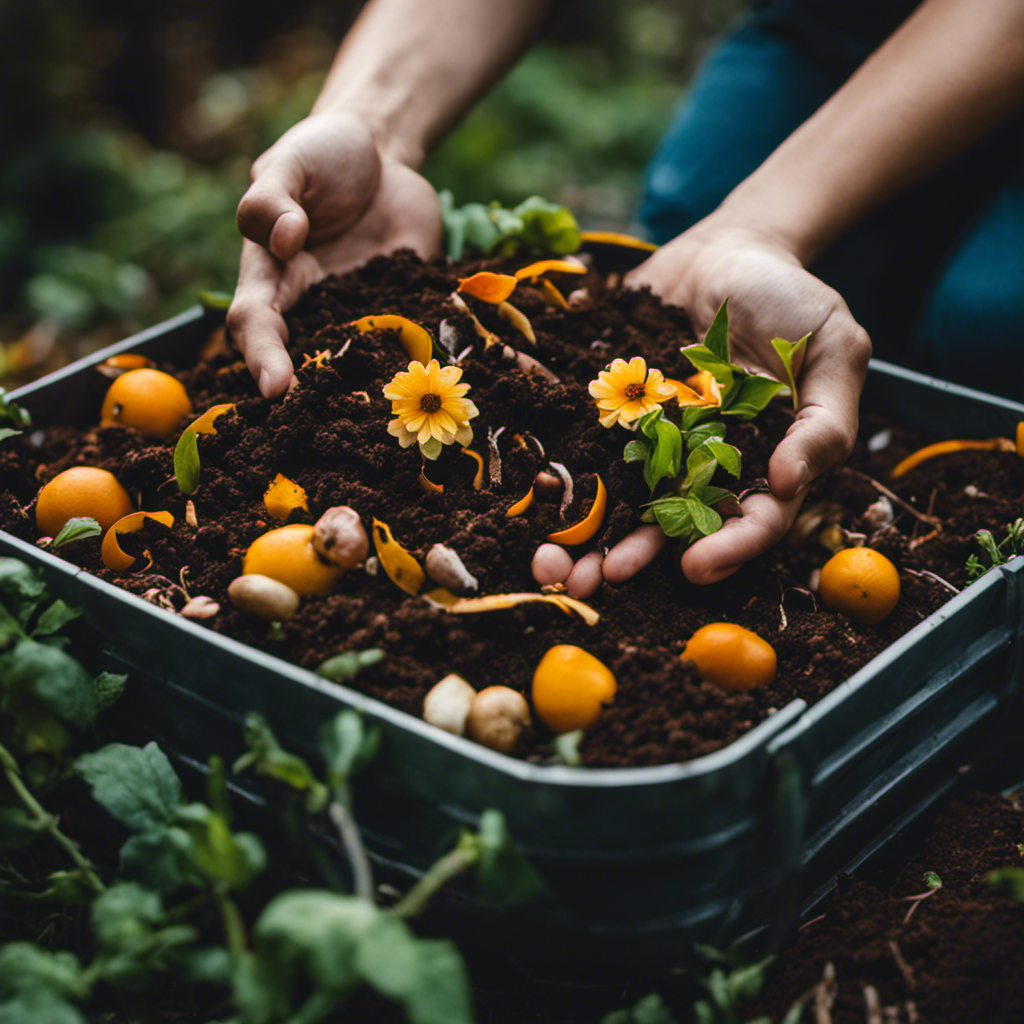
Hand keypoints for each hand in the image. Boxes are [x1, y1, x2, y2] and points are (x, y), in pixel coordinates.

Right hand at [227, 112, 441, 396]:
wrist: (382, 154)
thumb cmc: (322, 157)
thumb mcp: (290, 162)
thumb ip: (273, 198)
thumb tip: (285, 239)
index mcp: (271, 278)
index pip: (257, 326)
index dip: (263, 358)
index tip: (277, 387)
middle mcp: (313, 309)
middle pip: (305, 363)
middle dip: (315, 397)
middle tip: (332, 427)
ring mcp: (360, 315)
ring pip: (360, 366)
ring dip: (372, 394)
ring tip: (390, 424)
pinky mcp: (405, 310)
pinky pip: (413, 343)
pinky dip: (426, 365)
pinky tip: (444, 386)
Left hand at [548, 213, 870, 589]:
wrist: (730, 248)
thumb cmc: (791, 302)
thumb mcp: (833, 352)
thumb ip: (823, 421)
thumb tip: (787, 483)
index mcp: (761, 464)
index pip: (749, 520)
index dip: (726, 548)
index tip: (695, 566)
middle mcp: (703, 463)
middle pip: (674, 523)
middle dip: (638, 556)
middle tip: (602, 579)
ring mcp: (653, 438)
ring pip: (622, 495)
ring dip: (591, 532)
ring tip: (559, 562)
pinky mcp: (614, 410)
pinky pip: (587, 441)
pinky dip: (562, 466)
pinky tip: (536, 489)